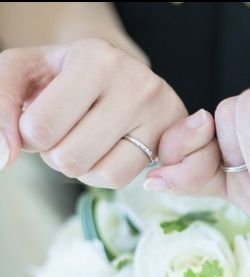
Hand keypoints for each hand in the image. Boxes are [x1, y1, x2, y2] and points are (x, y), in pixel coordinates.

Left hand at [0, 38, 186, 187]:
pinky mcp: (168, 141)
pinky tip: (107, 151)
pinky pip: (120, 180)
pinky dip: (103, 174)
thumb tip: (3, 159)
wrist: (120, 75)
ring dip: (79, 167)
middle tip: (67, 130)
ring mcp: (157, 115)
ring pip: (98, 173)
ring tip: (86, 140)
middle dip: (56, 153)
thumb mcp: (25, 74)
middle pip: (68, 157)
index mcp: (94, 58)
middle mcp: (134, 84)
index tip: (43, 117)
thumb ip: (0, 105)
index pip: (40, 128)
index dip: (30, 136)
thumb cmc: (66, 77)